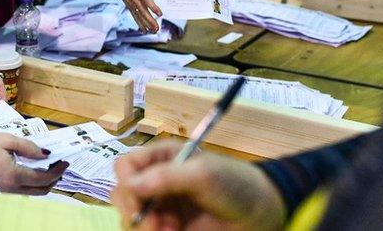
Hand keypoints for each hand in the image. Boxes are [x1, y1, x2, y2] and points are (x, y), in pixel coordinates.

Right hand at [0, 132, 68, 193]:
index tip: (65, 161)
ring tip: (50, 165)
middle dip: (55, 178)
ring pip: (34, 191)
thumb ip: (29, 147)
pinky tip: (35, 167)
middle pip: (42, 190)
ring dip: (45, 180)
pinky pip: (25, 188)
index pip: (44, 178)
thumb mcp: (7, 140)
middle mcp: (12, 187)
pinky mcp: (3, 188)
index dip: (57, 170)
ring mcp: (7, 190)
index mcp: (14, 175)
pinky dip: (34, 181)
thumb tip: (45, 153)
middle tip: (61, 164)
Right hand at [112, 140, 285, 230]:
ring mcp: (161, 206)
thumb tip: (130, 185)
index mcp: (160, 158)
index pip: (125, 166)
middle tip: (156, 226)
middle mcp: (155, 181)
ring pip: (131, 219)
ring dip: (146, 228)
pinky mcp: (167, 227)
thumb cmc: (235, 184)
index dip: (127, 183)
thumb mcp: (204, 175)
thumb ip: (168, 177)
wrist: (260, 215)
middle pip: (122, 195)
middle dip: (134, 213)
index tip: (140, 203)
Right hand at [113, 0, 161, 31]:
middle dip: (150, 21)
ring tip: (153, 32)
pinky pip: (135, 16)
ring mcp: (131, 2)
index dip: (153, 7)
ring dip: (146, 24)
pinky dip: (139, 23)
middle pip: (143, 11)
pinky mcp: (129, 5)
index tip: (160, 14)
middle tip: (157, 29)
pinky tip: (144, 30)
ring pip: (139, 15)